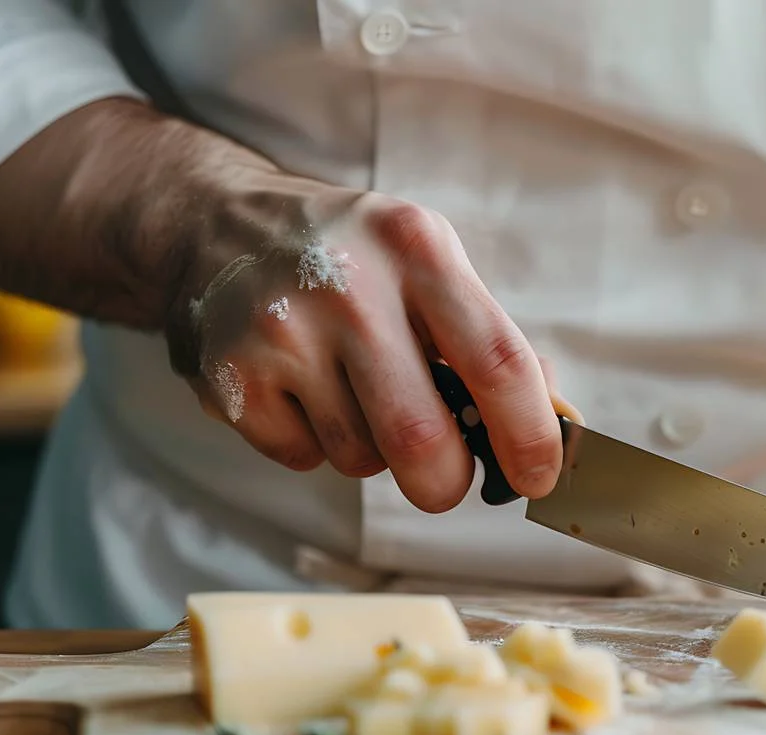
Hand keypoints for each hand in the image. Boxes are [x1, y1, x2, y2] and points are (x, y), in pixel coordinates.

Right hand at [165, 173, 563, 511]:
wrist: (211, 223)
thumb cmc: (350, 258)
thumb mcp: (427, 263)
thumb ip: (489, 339)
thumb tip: (554, 422)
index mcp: (419, 251)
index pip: (498, 362)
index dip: (530, 435)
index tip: (540, 477)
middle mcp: (350, 287)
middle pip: (422, 437)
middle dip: (445, 480)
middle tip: (444, 477)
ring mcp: (282, 332)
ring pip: (361, 456)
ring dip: (374, 452)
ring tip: (351, 392)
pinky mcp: (230, 375)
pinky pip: (303, 458)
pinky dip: (315, 446)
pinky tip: (300, 390)